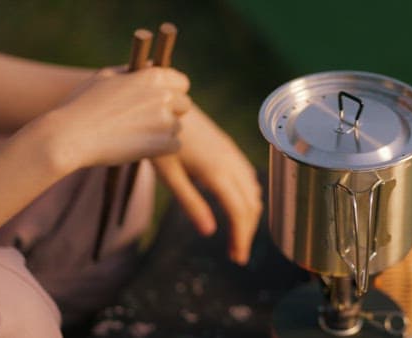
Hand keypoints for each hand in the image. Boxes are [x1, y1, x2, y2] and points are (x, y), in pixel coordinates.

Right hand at [47, 66, 191, 170]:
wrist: (70, 136)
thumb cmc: (82, 104)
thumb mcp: (106, 77)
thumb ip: (133, 73)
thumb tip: (151, 67)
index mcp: (152, 77)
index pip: (182, 82)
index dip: (174, 91)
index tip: (164, 99)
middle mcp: (164, 96)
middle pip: (184, 105)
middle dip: (171, 112)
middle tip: (149, 121)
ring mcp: (165, 121)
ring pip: (177, 127)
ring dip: (163, 132)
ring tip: (134, 135)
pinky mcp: (164, 144)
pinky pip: (174, 146)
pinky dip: (161, 150)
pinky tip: (139, 147)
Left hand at [155, 105, 262, 264]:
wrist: (163, 100)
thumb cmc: (158, 138)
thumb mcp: (169, 175)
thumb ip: (190, 203)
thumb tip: (209, 232)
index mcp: (216, 172)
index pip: (239, 212)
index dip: (241, 238)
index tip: (237, 259)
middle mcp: (230, 162)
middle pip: (251, 204)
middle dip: (247, 231)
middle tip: (236, 254)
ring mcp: (232, 153)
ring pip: (253, 190)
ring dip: (249, 215)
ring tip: (237, 235)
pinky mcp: (228, 147)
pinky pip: (249, 176)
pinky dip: (249, 197)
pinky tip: (238, 205)